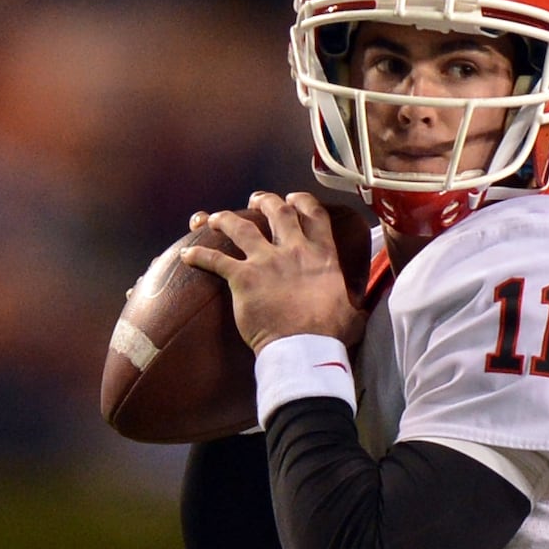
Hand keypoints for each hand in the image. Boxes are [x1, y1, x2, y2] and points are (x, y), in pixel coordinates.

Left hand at [185, 191, 363, 351]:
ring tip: (217, 218)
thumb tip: (362, 307)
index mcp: (323, 256)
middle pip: (278, 212)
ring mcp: (267, 262)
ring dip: (227, 219)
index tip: (293, 199)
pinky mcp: (243, 278)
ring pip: (242, 227)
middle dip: (265, 201)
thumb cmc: (330, 336)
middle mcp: (295, 251)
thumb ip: (353, 302)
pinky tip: (186, 253)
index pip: (314, 215)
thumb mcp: (353, 313)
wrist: (304, 349)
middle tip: (256, 200)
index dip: (302, 202)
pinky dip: (198, 255)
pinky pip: (215, 260)